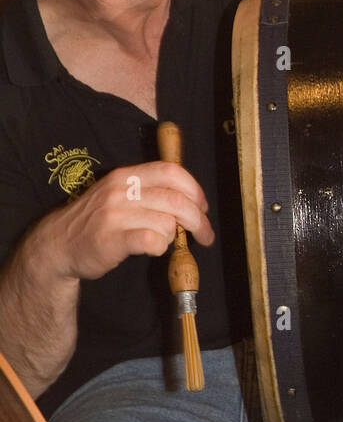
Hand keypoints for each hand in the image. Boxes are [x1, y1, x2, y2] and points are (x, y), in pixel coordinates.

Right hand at [37, 161, 213, 282]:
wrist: (57, 244)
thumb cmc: (97, 220)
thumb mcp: (119, 193)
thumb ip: (150, 190)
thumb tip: (192, 199)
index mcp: (127, 175)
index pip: (172, 172)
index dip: (195, 189)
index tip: (204, 206)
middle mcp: (121, 190)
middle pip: (177, 200)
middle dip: (198, 220)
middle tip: (205, 234)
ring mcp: (115, 214)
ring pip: (167, 222)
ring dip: (172, 236)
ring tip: (162, 241)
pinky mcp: (111, 239)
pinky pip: (151, 240)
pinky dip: (159, 247)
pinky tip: (152, 249)